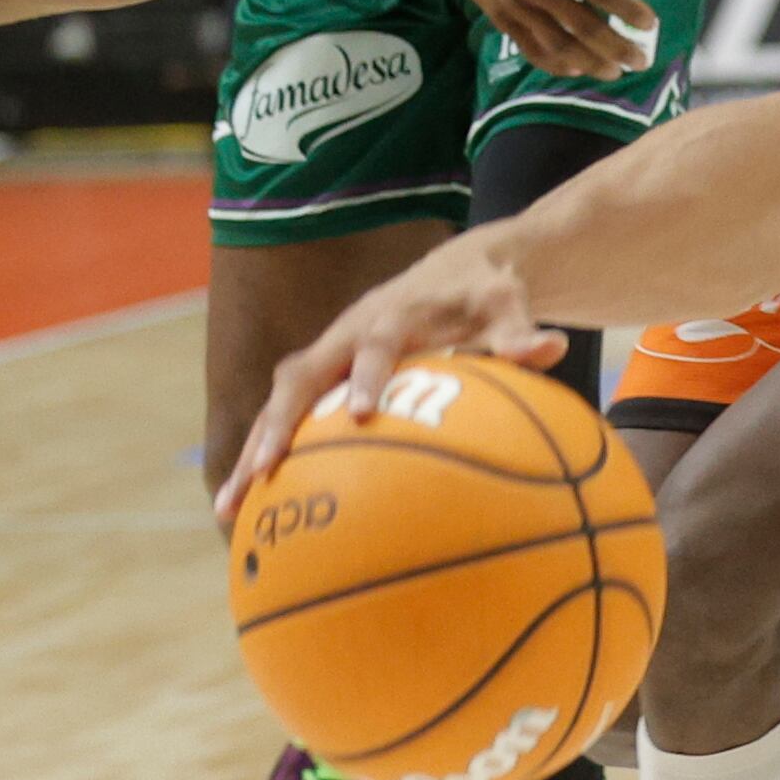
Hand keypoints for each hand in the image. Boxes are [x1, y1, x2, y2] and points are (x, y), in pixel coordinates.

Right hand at [217, 235, 563, 521]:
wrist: (460, 269)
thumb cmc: (487, 295)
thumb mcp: (508, 306)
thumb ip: (520, 332)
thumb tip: (551, 347)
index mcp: (391, 316)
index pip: (375, 344)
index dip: (366, 374)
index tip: (361, 412)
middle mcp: (347, 334)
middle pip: (299, 377)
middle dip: (278, 423)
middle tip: (263, 471)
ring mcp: (328, 354)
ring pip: (279, 403)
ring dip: (253, 450)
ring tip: (228, 509)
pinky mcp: (323, 375)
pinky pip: (287, 417)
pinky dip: (267, 456)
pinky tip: (251, 510)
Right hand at [432, 0, 655, 79]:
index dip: (628, 10)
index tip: (650, 24)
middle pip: (582, 26)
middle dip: (616, 48)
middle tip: (640, 62)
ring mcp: (514, 4)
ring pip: (557, 44)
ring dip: (589, 63)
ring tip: (613, 72)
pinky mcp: (498, 16)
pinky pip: (529, 47)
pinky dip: (554, 62)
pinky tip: (574, 69)